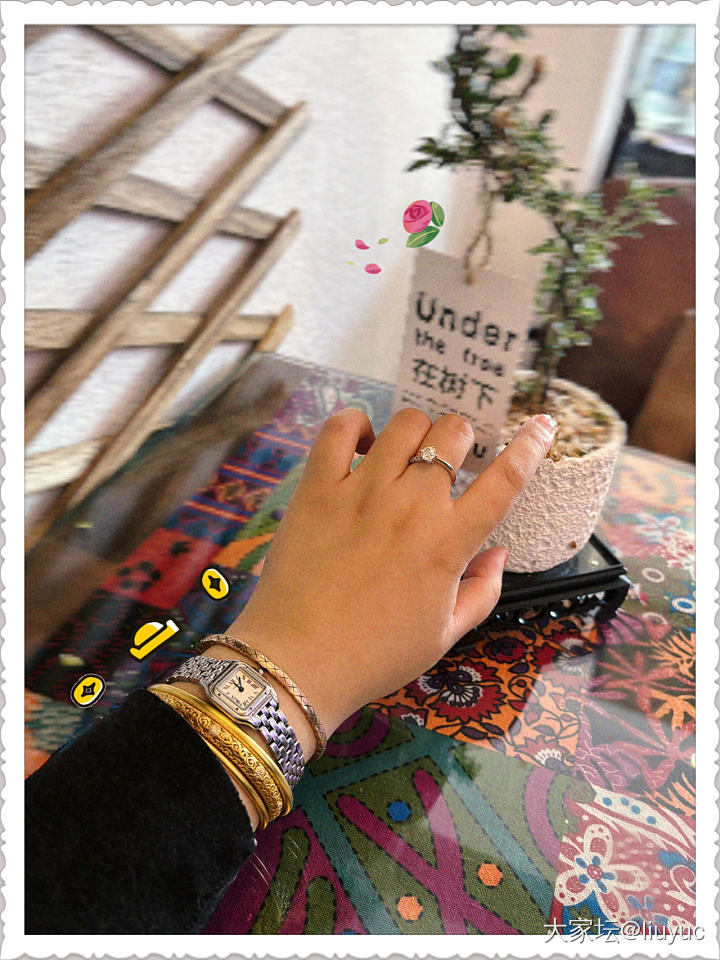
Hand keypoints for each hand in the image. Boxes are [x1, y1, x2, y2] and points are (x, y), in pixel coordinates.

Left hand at [226, 407, 556, 735]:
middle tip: (448, 458)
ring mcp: (363, 491)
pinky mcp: (318, 487)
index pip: (504, 480)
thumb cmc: (375, 654)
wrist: (299, 661)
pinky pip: (339, 429)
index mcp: (449, 542)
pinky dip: (354, 424)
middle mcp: (412, 506)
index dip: (529, 446)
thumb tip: (499, 553)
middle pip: (452, 435)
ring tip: (405, 453)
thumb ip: (482, 591)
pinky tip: (360, 443)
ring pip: (404, 424)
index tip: (542, 425)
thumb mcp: (443, 635)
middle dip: (461, 438)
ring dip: (415, 431)